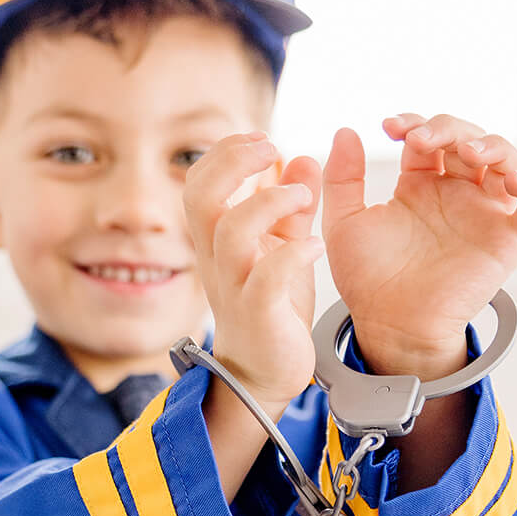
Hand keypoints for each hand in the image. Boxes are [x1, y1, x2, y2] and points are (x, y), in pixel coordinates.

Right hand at [184, 131, 323, 409]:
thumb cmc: (271, 309)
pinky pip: (266, 278)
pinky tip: (316, 246)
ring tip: (303, 195)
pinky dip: (293, 255)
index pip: (200, 182)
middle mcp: (218, 259)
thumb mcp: (281, 248)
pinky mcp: (259, 313)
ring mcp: (235, 286)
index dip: (225, 153)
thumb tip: (301, 157)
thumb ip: (290, 208)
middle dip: (233, 163)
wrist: (264, 373)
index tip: (264, 142)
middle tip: (270, 149)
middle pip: (201, 197)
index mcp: (217, 240)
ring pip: (231, 231)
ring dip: (268, 202)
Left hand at [322, 114, 516, 375]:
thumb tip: (346, 130)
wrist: (389, 325)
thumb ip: (342, 179)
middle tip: (419, 138)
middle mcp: (455, 194)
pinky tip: (515, 181)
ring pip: (507, 162)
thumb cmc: (367, 278)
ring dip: (494, 145)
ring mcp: (483, 215)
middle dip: (448, 128)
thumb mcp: (344, 223)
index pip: (427, 136)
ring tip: (469, 151)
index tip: (389, 126)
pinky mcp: (507, 242)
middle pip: (468, 139)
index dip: (413, 122)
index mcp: (419, 185)